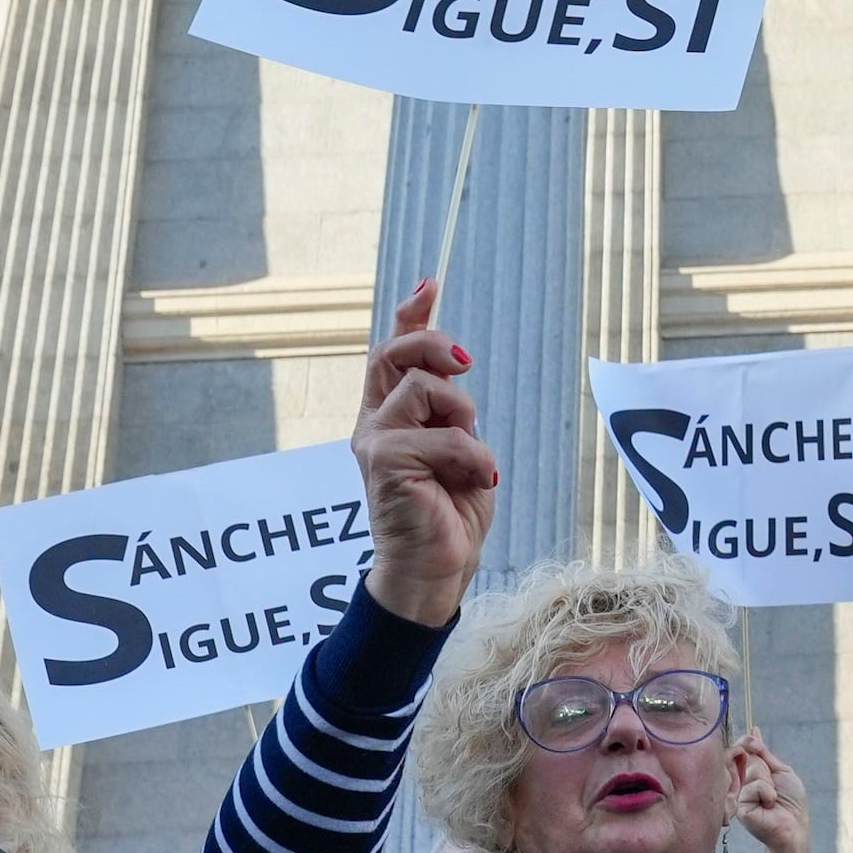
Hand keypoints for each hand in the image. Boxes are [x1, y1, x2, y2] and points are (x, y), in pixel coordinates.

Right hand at [354, 283, 497, 627]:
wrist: (433, 570)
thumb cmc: (448, 513)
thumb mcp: (457, 448)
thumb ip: (449, 409)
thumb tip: (455, 359)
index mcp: (392, 416)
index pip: (393, 352)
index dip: (411, 314)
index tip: (430, 282)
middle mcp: (375, 423)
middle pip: (394, 353)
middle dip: (433, 343)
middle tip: (465, 361)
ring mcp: (375, 441)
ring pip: (425, 389)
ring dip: (464, 418)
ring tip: (471, 459)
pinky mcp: (383, 462)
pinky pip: (445, 436)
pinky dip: (473, 457)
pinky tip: (478, 481)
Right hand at [729, 731, 806, 852]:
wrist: (794, 826)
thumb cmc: (791, 802)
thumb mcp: (781, 771)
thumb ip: (764, 754)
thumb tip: (754, 731)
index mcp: (751, 774)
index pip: (740, 752)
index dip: (745, 742)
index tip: (754, 739)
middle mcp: (742, 783)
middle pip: (741, 757)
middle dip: (760, 762)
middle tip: (770, 775)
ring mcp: (740, 794)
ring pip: (752, 771)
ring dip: (769, 782)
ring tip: (773, 798)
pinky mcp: (740, 806)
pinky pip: (754, 787)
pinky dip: (767, 792)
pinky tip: (769, 805)